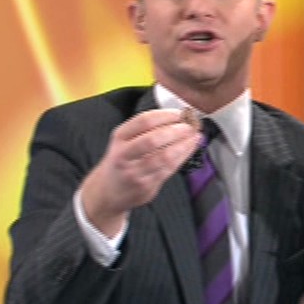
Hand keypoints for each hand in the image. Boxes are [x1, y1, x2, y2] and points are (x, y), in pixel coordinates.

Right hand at [81, 109, 201, 235]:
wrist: (109, 191)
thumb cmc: (123, 161)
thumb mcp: (125, 141)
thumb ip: (146, 129)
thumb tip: (178, 117)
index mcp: (120, 137)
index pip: (144, 121)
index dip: (166, 115)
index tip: (180, 113)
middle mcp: (124, 154)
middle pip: (153, 139)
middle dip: (176, 130)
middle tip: (191, 126)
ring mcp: (134, 172)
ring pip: (164, 157)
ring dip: (184, 145)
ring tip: (195, 136)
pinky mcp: (146, 185)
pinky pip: (169, 169)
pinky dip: (183, 157)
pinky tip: (189, 149)